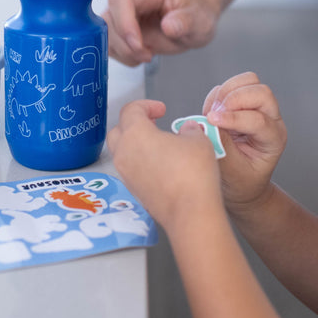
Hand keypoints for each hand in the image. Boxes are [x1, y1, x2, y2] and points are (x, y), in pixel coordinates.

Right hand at [103, 0, 218, 65]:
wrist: (192, 21)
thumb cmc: (196, 15)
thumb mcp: (200, 20)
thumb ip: (186, 21)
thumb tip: (169, 26)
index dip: (124, 22)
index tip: (139, 44)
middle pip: (109, 17)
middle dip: (125, 43)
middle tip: (148, 55)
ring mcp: (122, 11)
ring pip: (105, 33)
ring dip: (124, 51)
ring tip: (147, 55)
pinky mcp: (118, 27)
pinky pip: (109, 43)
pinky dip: (123, 55)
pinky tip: (141, 54)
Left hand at [107, 99, 221, 229]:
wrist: (190, 212)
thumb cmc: (192, 174)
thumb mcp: (198, 140)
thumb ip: (190, 130)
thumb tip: (188, 130)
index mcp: (135, 134)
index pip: (130, 110)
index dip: (146, 105)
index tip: (160, 109)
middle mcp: (125, 153)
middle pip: (118, 130)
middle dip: (134, 123)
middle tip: (153, 123)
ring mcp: (127, 174)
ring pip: (123, 152)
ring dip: (137, 144)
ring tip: (160, 144)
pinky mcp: (134, 191)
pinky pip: (131, 170)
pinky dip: (141, 162)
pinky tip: (162, 164)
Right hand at [203, 72, 286, 214]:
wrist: (242, 184)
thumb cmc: (241, 182)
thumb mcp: (232, 172)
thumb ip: (222, 146)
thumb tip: (207, 124)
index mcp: (273, 139)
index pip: (258, 120)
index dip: (234, 118)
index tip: (211, 121)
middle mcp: (271, 120)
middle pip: (261, 92)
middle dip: (234, 99)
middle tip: (214, 115)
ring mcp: (258, 108)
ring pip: (249, 81)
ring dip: (226, 92)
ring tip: (212, 112)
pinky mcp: (243, 103)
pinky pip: (231, 85)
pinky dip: (217, 95)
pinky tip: (211, 113)